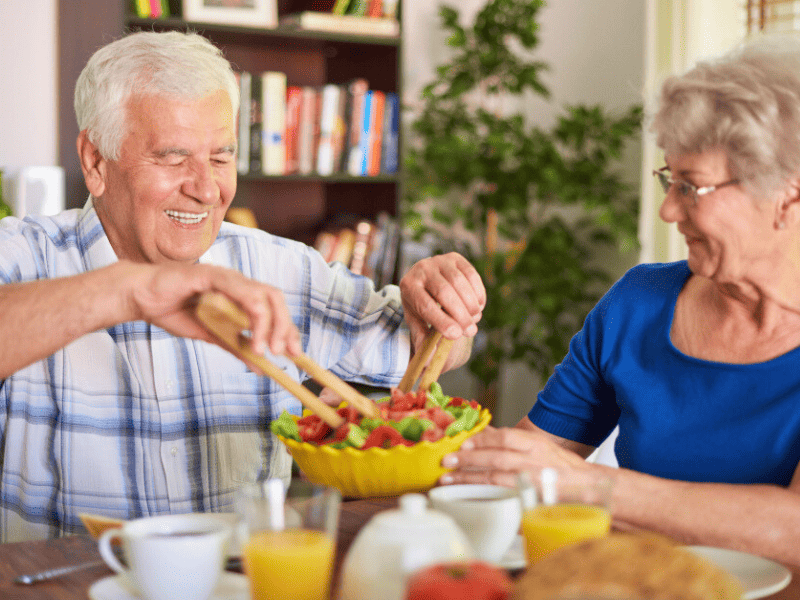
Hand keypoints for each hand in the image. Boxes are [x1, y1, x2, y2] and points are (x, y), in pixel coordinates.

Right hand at [125, 261, 300, 355]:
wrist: (141, 298)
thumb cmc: (173, 311)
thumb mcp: (211, 336)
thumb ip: (236, 347)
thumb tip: (262, 368)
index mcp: (241, 294)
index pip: (275, 307)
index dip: (288, 328)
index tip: (295, 353)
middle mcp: (238, 283)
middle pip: (275, 298)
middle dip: (285, 326)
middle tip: (283, 353)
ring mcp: (225, 277)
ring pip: (262, 295)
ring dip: (268, 324)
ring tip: (263, 350)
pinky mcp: (210, 275)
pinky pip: (237, 290)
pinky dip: (248, 312)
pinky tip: (247, 333)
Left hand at [399, 252, 485, 352]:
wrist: (426, 283)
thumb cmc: (422, 308)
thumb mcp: (418, 324)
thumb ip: (423, 342)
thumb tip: (428, 363)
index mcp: (408, 287)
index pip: (425, 305)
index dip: (442, 321)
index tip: (456, 335)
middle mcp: (421, 269)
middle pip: (444, 292)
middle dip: (460, 314)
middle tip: (470, 332)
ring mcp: (439, 260)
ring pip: (460, 282)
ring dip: (470, 305)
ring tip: (473, 320)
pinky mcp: (456, 258)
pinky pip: (472, 275)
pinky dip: (478, 293)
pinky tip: (477, 306)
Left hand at [439, 426, 587, 486]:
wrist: (589, 488)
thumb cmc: (561, 467)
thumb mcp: (540, 446)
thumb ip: (514, 441)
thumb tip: (486, 433)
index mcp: (536, 444)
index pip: (506, 436)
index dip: (483, 438)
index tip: (463, 441)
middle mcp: (535, 461)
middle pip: (496, 457)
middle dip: (468, 458)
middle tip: (447, 460)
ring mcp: (533, 482)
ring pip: (496, 478)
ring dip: (470, 479)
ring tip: (449, 479)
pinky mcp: (532, 500)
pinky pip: (503, 498)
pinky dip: (484, 497)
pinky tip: (468, 497)